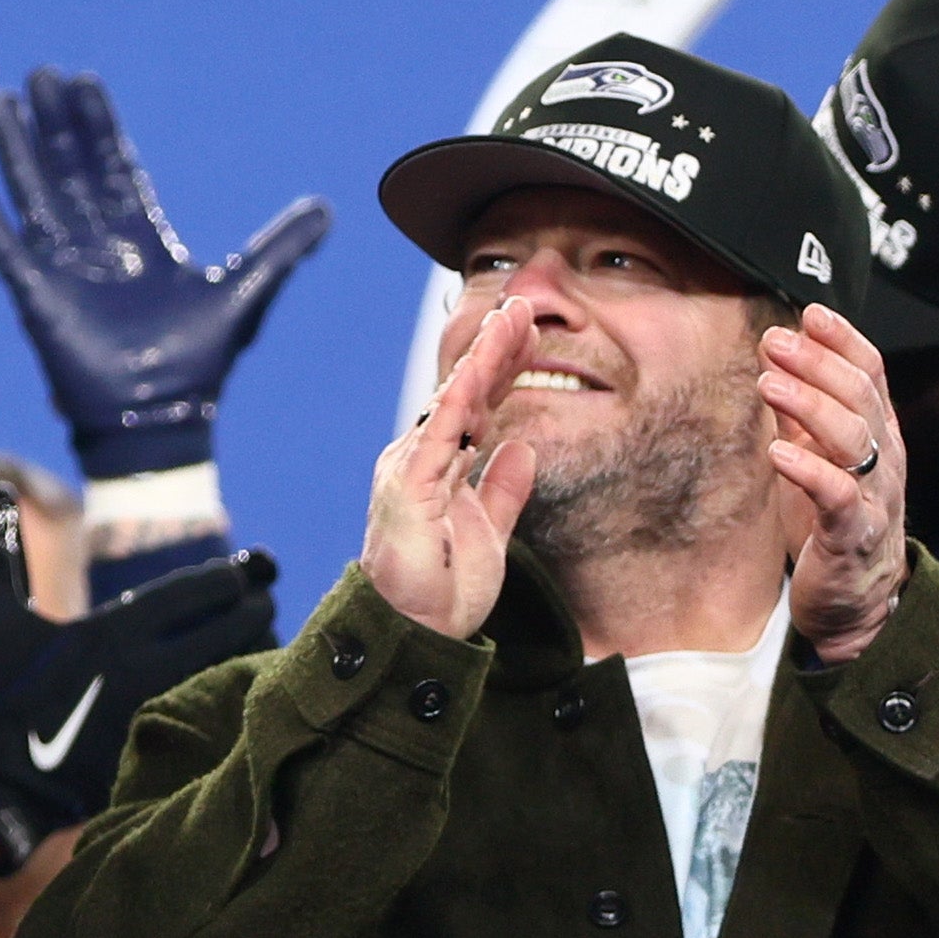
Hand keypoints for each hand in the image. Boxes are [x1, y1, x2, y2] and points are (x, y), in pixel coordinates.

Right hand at [0, 69, 331, 476]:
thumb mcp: (246, 291)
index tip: (86, 83)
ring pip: (36, 193)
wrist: (159, 416)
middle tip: (43, 73)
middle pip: (71, 169)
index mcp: (140, 240)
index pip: (115, 167)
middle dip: (58, 122)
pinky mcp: (34, 292)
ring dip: (20, 149)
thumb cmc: (199, 363)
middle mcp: (97, 246)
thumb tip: (328, 209)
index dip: (100, 126)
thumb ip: (281, 247)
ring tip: (5, 104)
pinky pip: (1, 241)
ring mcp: (62, 266)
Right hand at [0, 543, 279, 859]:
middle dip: (256, 607)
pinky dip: (241, 693)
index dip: (229, 577)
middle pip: (227, 628)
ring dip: (256, 649)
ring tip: (265, 634)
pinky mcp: (162, 748)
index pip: (192, 593)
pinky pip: (222, 714)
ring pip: (232, 670)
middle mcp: (141, 668)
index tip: (250, 568)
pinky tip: (249, 684)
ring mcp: (157, 712)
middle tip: (269, 595)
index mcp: (108, 630)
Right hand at [367, 299, 539, 642]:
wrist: (416, 631)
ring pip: (453, 403)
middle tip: (523, 307)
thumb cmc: (443, 588)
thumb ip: (503, 488)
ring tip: (508, 321)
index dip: (502, 368)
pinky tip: (479, 374)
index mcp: (441, 466)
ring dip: (483, 361)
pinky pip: (439, 437)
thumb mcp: (490, 530)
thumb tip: (523, 447)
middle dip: (495, 349)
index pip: (475, 406)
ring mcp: (412, 468)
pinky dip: (459, 403)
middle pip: (464, 392)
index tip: (529, 332)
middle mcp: (421, 458)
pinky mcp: (409, 487)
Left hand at [762, 303, 907, 661]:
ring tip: (768, 384)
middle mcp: (884, 459)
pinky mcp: (854, 537)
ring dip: (810, 406)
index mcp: (877, 434)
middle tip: (773, 341)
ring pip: (854, 440)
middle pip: (860, 398)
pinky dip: (810, 472)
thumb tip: (772, 350)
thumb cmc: (828, 520)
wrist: (852, 603)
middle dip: (818, 364)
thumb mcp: (813, 455)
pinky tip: (779, 451)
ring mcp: (874, 498)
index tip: (810, 312)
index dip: (844, 341)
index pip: (871, 374)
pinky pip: (839, 499)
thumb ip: (799, 409)